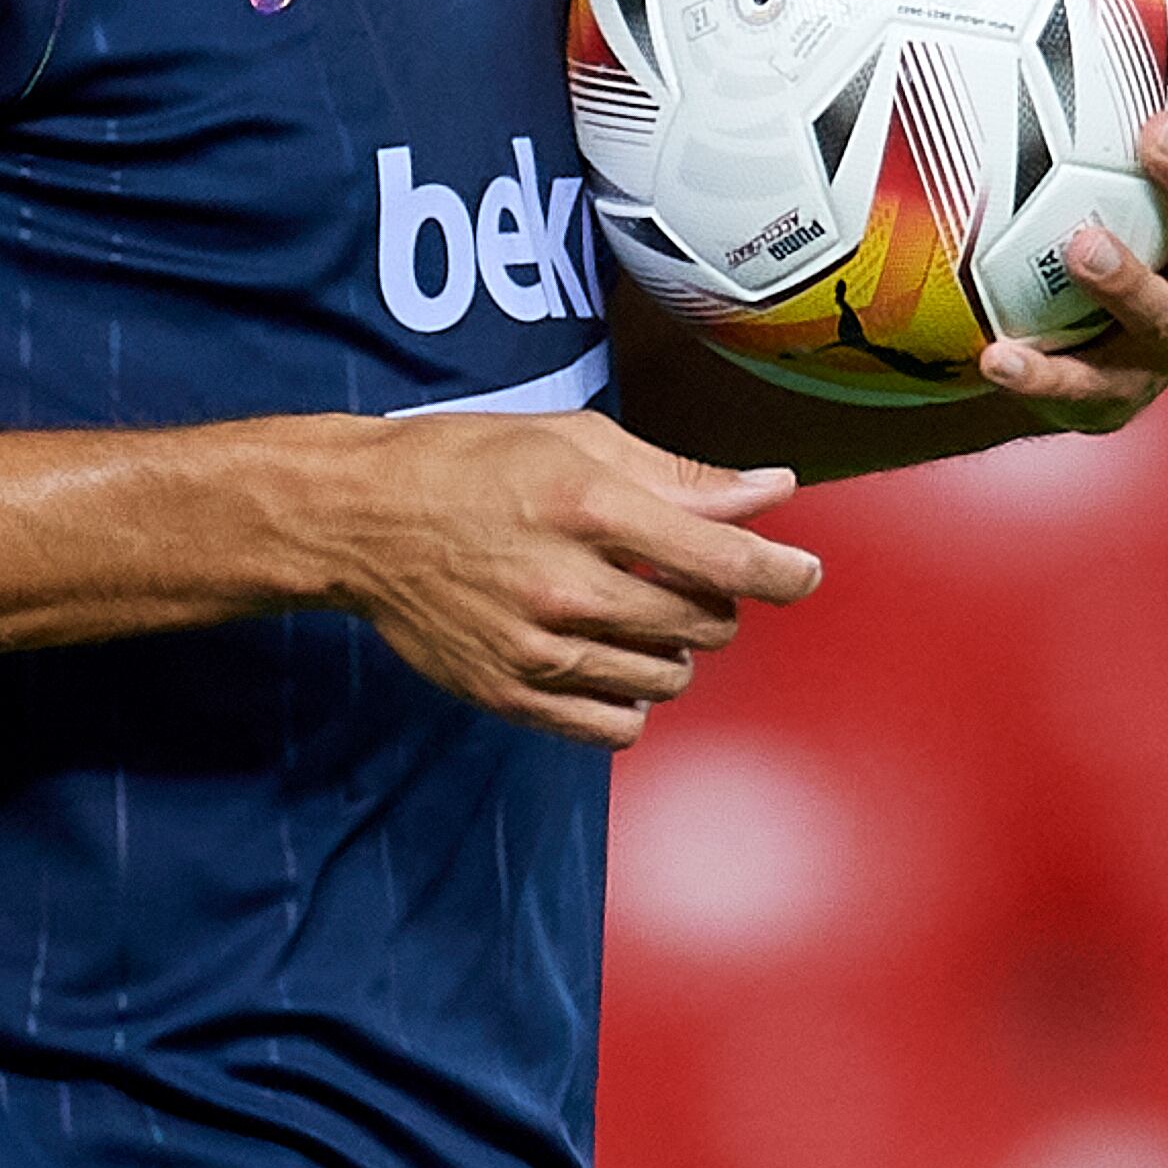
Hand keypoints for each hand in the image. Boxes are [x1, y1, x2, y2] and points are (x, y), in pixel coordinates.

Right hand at [298, 410, 821, 747]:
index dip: (784, 572)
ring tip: (635, 609)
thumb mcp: (579, 441)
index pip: (724, 562)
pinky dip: (633, 697)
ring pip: (668, 677)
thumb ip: (684, 477)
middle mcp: (567, 583)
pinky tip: (610, 656)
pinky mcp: (510, 694)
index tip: (803, 574)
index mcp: (590, 506)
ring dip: (675, 647)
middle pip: (705, 624)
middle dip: (718, 601)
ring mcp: (537, 648)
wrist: (363, 520)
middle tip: (684, 574)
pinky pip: (617, 726)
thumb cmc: (472, 465)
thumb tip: (774, 494)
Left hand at [982, 0, 1167, 434]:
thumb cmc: (1104, 209)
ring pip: (1166, 312)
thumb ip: (1139, 51)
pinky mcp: (1116, 397)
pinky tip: (992, 355)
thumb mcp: (1119, 134)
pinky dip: (1040, 373)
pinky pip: (1078, 386)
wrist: (1068, 343)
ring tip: (1084, 244)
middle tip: (1158, 128)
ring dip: (1128, 276)